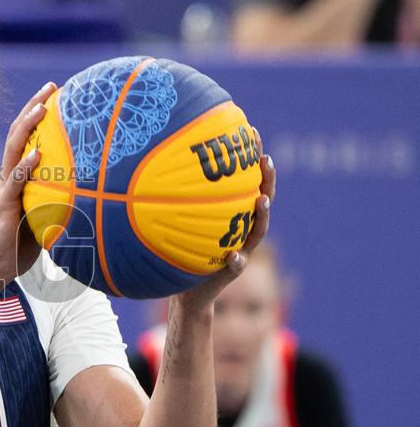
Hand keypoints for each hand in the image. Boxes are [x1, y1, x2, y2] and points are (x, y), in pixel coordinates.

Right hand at [0, 81, 56, 286]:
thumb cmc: (17, 247)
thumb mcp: (41, 218)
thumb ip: (54, 202)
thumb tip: (87, 195)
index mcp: (15, 178)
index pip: (24, 139)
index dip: (37, 115)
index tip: (55, 94)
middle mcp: (7, 177)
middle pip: (17, 134)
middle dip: (34, 107)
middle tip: (51, 87)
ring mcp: (5, 189)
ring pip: (13, 150)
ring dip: (27, 127)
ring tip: (42, 108)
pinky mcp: (4, 206)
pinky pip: (15, 182)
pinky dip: (26, 165)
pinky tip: (37, 153)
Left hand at [175, 126, 276, 311]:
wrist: (188, 292)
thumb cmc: (183, 250)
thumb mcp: (182, 221)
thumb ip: (181, 199)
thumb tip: (159, 162)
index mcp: (233, 216)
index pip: (248, 183)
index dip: (253, 161)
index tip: (253, 134)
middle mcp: (242, 231)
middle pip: (262, 202)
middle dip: (267, 181)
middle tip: (266, 161)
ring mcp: (241, 251)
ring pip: (256, 232)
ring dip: (261, 216)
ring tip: (261, 200)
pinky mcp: (229, 273)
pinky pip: (235, 266)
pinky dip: (236, 260)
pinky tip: (234, 255)